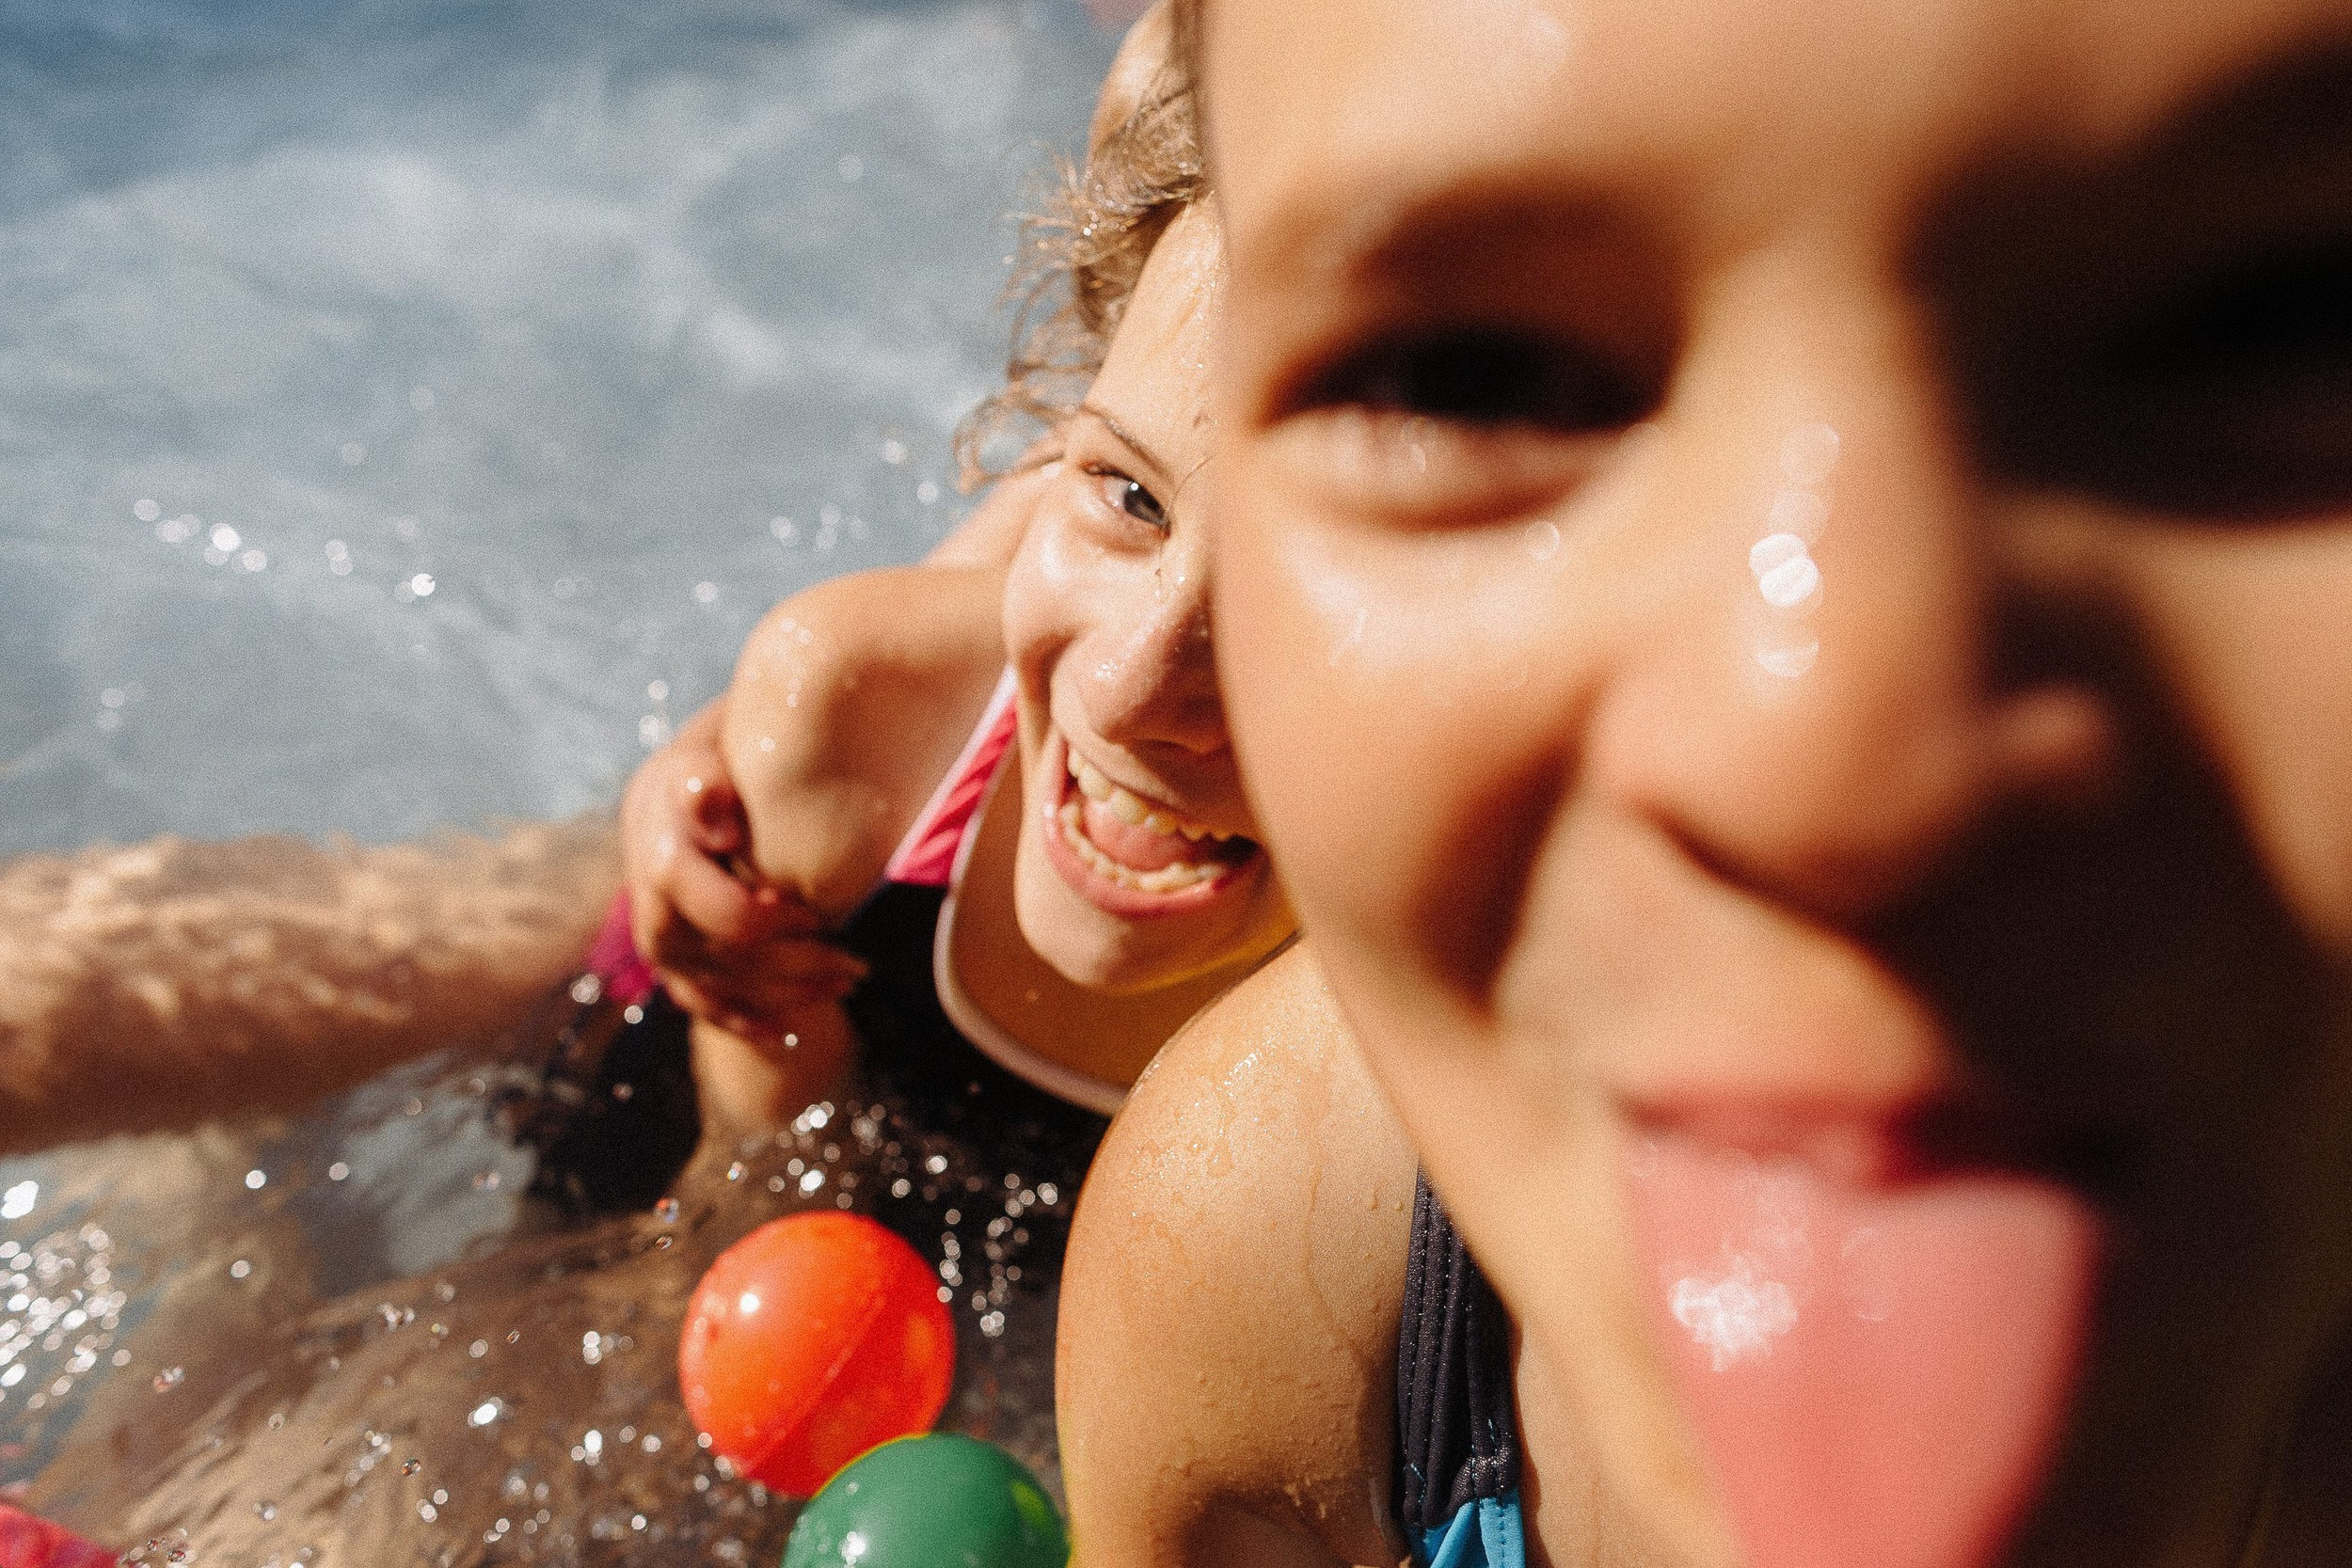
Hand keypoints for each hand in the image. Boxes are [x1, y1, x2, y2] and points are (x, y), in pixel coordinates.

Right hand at [619, 704, 866, 1043]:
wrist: (666, 798)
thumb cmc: (703, 773)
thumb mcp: (701, 765)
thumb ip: (705, 787)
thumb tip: (721, 823)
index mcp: (666, 868)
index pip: (731, 918)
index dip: (781, 927)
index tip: (822, 912)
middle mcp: (657, 919)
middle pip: (738, 962)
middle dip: (802, 965)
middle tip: (859, 963)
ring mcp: (665, 949)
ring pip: (729, 989)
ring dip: (790, 994)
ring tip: (847, 982)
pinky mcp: (674, 967)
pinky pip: (705, 1007)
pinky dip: (744, 1022)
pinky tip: (783, 1035)